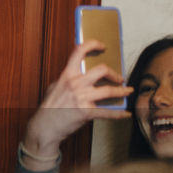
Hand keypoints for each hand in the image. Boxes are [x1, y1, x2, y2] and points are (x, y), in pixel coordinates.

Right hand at [21, 42, 132, 166]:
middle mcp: (75, 84)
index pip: (79, 51)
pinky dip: (119, 114)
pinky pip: (107, 112)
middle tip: (119, 78)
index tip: (102, 46)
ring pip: (109, 90)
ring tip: (127, 92)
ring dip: (121, 91)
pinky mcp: (86, 112)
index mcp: (67, 74)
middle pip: (102, 70)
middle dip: (114, 73)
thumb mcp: (55, 87)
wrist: (45, 127)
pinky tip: (126, 114)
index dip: (93, 45)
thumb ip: (68, 79)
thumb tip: (82, 75)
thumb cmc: (49, 108)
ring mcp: (81, 98)